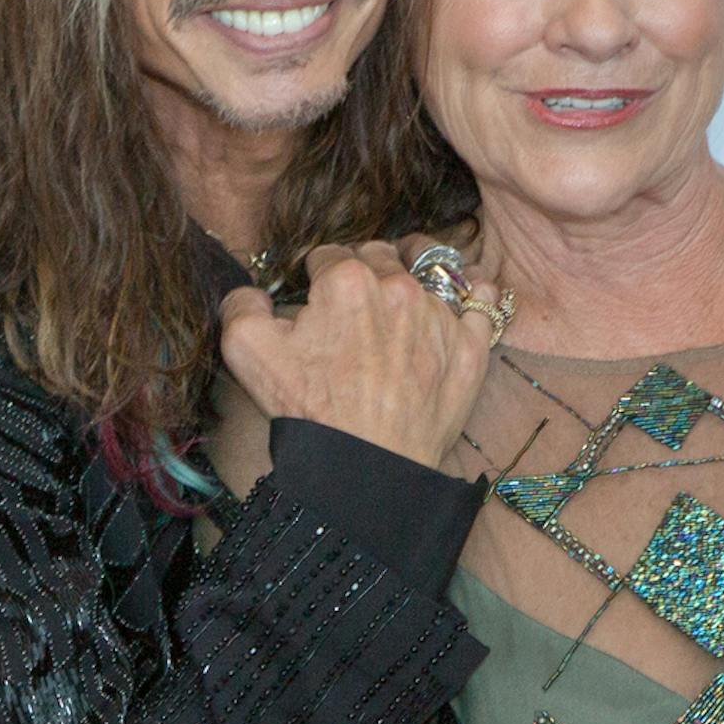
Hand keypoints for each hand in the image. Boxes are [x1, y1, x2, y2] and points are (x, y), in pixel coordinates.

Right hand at [216, 241, 498, 468]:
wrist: (366, 468)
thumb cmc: (310, 413)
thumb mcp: (247, 351)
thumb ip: (241, 302)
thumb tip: (252, 290)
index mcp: (346, 280)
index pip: (328, 255)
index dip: (317, 276)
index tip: (316, 299)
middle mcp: (398, 287)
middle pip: (379, 256)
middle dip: (364, 272)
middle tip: (355, 305)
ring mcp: (440, 315)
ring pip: (432, 271)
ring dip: (416, 276)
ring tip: (405, 295)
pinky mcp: (470, 346)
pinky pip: (483, 299)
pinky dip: (474, 293)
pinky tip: (462, 298)